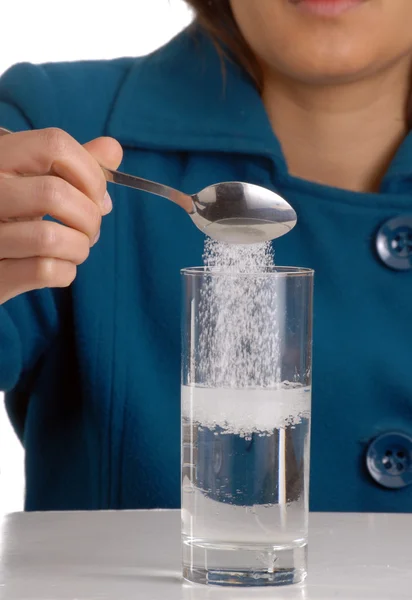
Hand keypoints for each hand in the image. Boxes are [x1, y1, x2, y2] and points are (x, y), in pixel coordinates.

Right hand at [0, 128, 122, 303]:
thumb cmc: (11, 215)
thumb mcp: (33, 180)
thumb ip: (70, 164)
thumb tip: (112, 149)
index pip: (54, 144)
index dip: (91, 173)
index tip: (98, 197)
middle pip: (55, 193)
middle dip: (90, 218)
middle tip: (90, 231)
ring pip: (49, 237)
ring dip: (79, 248)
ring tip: (76, 250)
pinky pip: (43, 271)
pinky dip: (66, 272)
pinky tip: (61, 268)